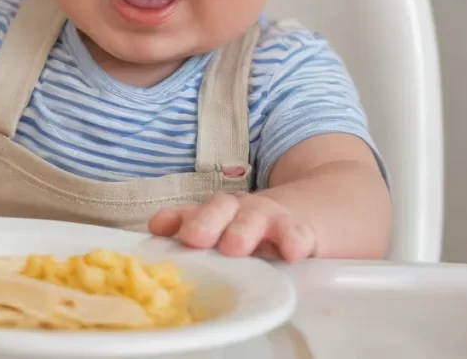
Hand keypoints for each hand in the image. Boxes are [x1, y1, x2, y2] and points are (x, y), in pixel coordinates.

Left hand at [147, 192, 316, 260]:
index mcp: (215, 215)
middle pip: (219, 208)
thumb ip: (194, 247)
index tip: (157, 227)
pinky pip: (296, 233)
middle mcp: (237, 211)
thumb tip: (160, 258)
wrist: (309, 212)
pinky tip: (291, 251)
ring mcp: (269, 219)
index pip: (190, 213)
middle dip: (205, 221)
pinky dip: (293, 240)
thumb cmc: (253, 234)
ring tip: (234, 246)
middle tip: (195, 238)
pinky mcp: (299, 231)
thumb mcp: (225, 238)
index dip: (173, 218)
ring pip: (254, 217)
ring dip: (242, 230)